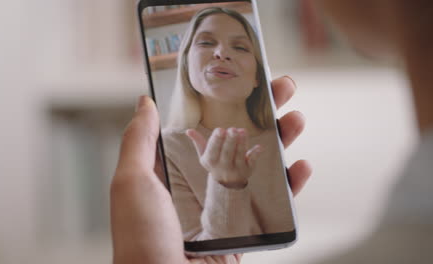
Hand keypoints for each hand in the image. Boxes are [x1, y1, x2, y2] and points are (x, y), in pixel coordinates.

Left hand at [110, 76, 311, 263]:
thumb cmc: (141, 237)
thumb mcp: (132, 181)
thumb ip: (139, 140)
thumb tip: (144, 103)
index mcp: (179, 172)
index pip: (208, 129)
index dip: (227, 107)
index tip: (244, 87)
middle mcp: (206, 186)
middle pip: (241, 142)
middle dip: (263, 114)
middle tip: (281, 88)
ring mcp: (229, 208)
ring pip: (263, 168)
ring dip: (282, 142)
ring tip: (295, 119)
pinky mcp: (247, 230)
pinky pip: (276, 206)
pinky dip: (292, 186)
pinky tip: (300, 166)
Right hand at [186, 127, 261, 188]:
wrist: (228, 183)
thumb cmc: (215, 161)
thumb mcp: (205, 154)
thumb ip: (198, 141)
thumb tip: (188, 130)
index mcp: (210, 161)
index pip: (213, 150)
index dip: (216, 140)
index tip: (220, 129)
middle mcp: (223, 167)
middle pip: (227, 153)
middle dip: (229, 141)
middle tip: (232, 129)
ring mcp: (236, 169)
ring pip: (239, 155)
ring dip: (241, 144)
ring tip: (242, 131)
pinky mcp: (248, 169)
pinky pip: (252, 162)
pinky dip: (255, 154)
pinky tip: (259, 147)